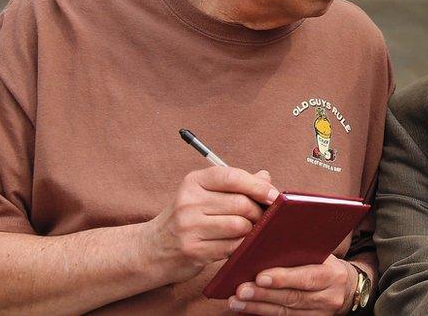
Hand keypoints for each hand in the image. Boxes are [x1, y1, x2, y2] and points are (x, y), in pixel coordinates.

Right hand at [144, 167, 278, 283]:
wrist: (153, 249)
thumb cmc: (188, 218)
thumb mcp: (204, 194)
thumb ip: (236, 184)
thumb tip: (265, 176)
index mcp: (194, 182)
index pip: (232, 177)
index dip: (258, 186)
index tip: (273, 195)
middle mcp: (189, 202)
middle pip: (241, 203)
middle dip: (258, 212)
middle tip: (261, 218)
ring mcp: (189, 227)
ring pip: (239, 226)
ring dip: (252, 230)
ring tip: (250, 231)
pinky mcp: (194, 250)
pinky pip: (232, 246)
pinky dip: (242, 245)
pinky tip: (239, 244)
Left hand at [228, 254, 356, 314]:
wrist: (345, 288)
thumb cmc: (326, 263)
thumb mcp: (321, 252)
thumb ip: (301, 248)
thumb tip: (266, 241)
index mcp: (332, 275)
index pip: (306, 277)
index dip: (283, 278)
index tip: (260, 276)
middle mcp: (328, 297)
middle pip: (293, 297)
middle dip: (263, 294)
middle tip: (240, 290)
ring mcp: (319, 314)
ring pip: (285, 313)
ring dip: (257, 307)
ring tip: (236, 301)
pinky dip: (262, 314)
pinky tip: (245, 310)